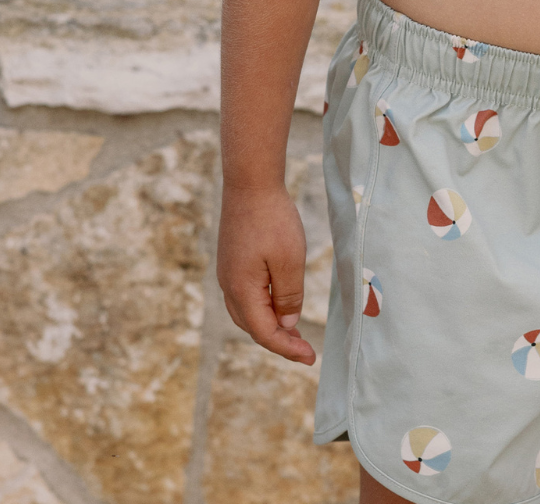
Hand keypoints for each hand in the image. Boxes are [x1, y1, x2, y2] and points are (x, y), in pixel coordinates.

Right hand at [216, 184, 315, 365]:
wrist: (249, 182)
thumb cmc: (272, 219)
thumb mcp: (289, 259)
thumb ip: (289, 295)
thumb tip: (287, 322)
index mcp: (241, 290)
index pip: (264, 333)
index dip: (287, 349)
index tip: (310, 358)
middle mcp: (229, 286)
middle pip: (252, 327)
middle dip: (278, 340)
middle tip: (304, 349)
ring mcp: (228, 272)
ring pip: (247, 312)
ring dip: (269, 324)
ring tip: (293, 330)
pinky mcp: (232, 260)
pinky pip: (245, 295)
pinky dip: (263, 306)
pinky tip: (278, 301)